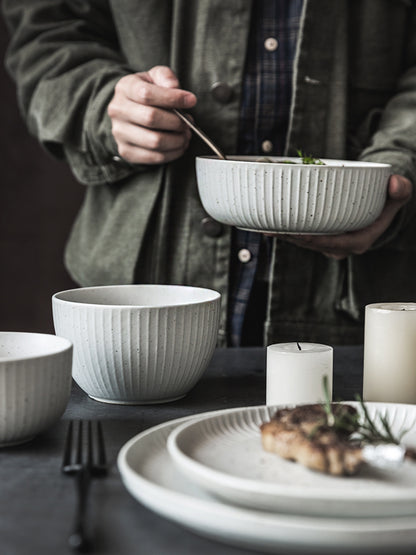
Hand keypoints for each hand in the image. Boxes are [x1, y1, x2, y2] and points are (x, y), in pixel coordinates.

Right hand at [108, 65, 196, 163]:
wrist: (127, 111)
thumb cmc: (145, 93)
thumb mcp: (154, 77)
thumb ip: (165, 77)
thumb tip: (174, 87)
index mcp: (125, 88)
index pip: (147, 95)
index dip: (173, 98)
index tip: (191, 101)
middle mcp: (118, 111)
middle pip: (151, 119)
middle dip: (177, 122)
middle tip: (188, 122)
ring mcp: (120, 133)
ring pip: (155, 141)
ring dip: (177, 140)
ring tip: (185, 134)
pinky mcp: (126, 151)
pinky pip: (154, 157)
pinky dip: (172, 153)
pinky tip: (178, 146)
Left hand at [273, 174, 412, 258]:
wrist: (380, 209)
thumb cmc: (386, 201)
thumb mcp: (396, 197)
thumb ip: (400, 191)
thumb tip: (395, 184)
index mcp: (357, 242)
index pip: (330, 244)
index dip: (310, 239)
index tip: (293, 232)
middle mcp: (340, 247)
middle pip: (310, 244)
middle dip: (289, 238)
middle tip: (269, 228)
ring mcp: (328, 244)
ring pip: (303, 242)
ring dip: (283, 235)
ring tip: (262, 227)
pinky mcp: (320, 238)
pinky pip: (301, 236)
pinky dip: (286, 230)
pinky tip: (267, 225)